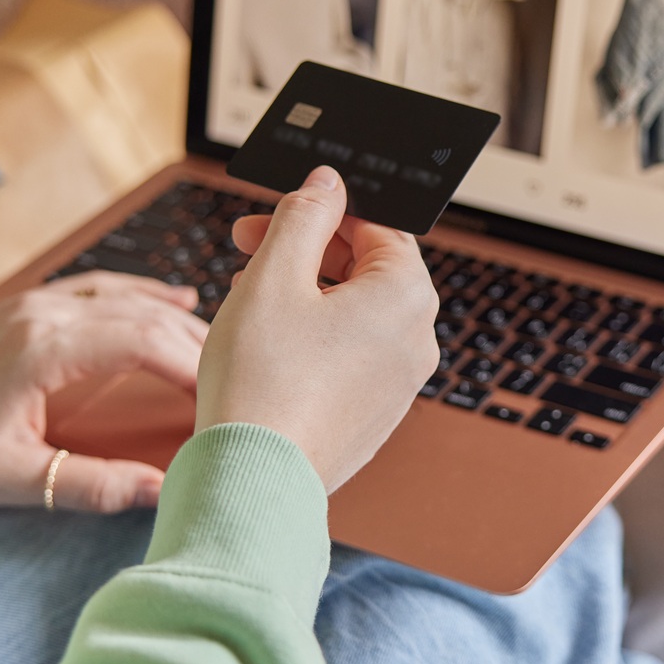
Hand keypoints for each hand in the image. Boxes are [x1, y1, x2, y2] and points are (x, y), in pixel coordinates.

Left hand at [0, 272, 208, 511]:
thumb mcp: (11, 478)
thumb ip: (91, 485)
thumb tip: (161, 491)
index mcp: (44, 349)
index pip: (145, 343)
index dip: (196, 369)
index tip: (228, 401)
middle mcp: (46, 314)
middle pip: (147, 318)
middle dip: (200, 350)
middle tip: (239, 386)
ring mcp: (38, 304)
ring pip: (129, 299)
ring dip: (178, 325)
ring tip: (223, 354)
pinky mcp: (31, 307)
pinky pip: (103, 289)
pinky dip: (144, 297)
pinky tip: (175, 304)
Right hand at [201, 165, 437, 490]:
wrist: (254, 480)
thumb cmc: (263, 378)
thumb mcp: (274, 276)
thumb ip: (303, 216)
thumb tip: (328, 183)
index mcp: (406, 297)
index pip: (376, 226)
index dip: (320, 210)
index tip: (271, 215)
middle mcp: (417, 341)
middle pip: (365, 270)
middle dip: (305, 252)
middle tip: (246, 249)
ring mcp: (399, 386)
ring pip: (353, 315)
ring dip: (302, 295)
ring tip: (246, 299)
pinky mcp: (373, 419)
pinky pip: (348, 360)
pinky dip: (311, 341)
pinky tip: (264, 349)